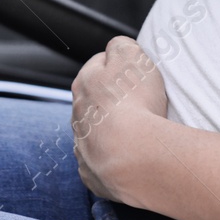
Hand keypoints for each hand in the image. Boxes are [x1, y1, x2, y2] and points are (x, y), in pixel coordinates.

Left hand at [71, 36, 168, 201]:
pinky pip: (102, 161)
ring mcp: (82, 146)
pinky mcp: (92, 173)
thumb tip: (116, 47)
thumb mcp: (132, 56)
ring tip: (140, 133)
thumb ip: (121, 45)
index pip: (99, 64)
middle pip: (96, 100)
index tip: (136, 75)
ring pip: (97, 132)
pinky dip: (114, 158)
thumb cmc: (135, 103)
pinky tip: (130, 157)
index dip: (120, 67)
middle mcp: (77, 114)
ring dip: (113, 130)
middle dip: (115, 100)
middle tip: (142, 104)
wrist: (134, 157)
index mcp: (84, 83)